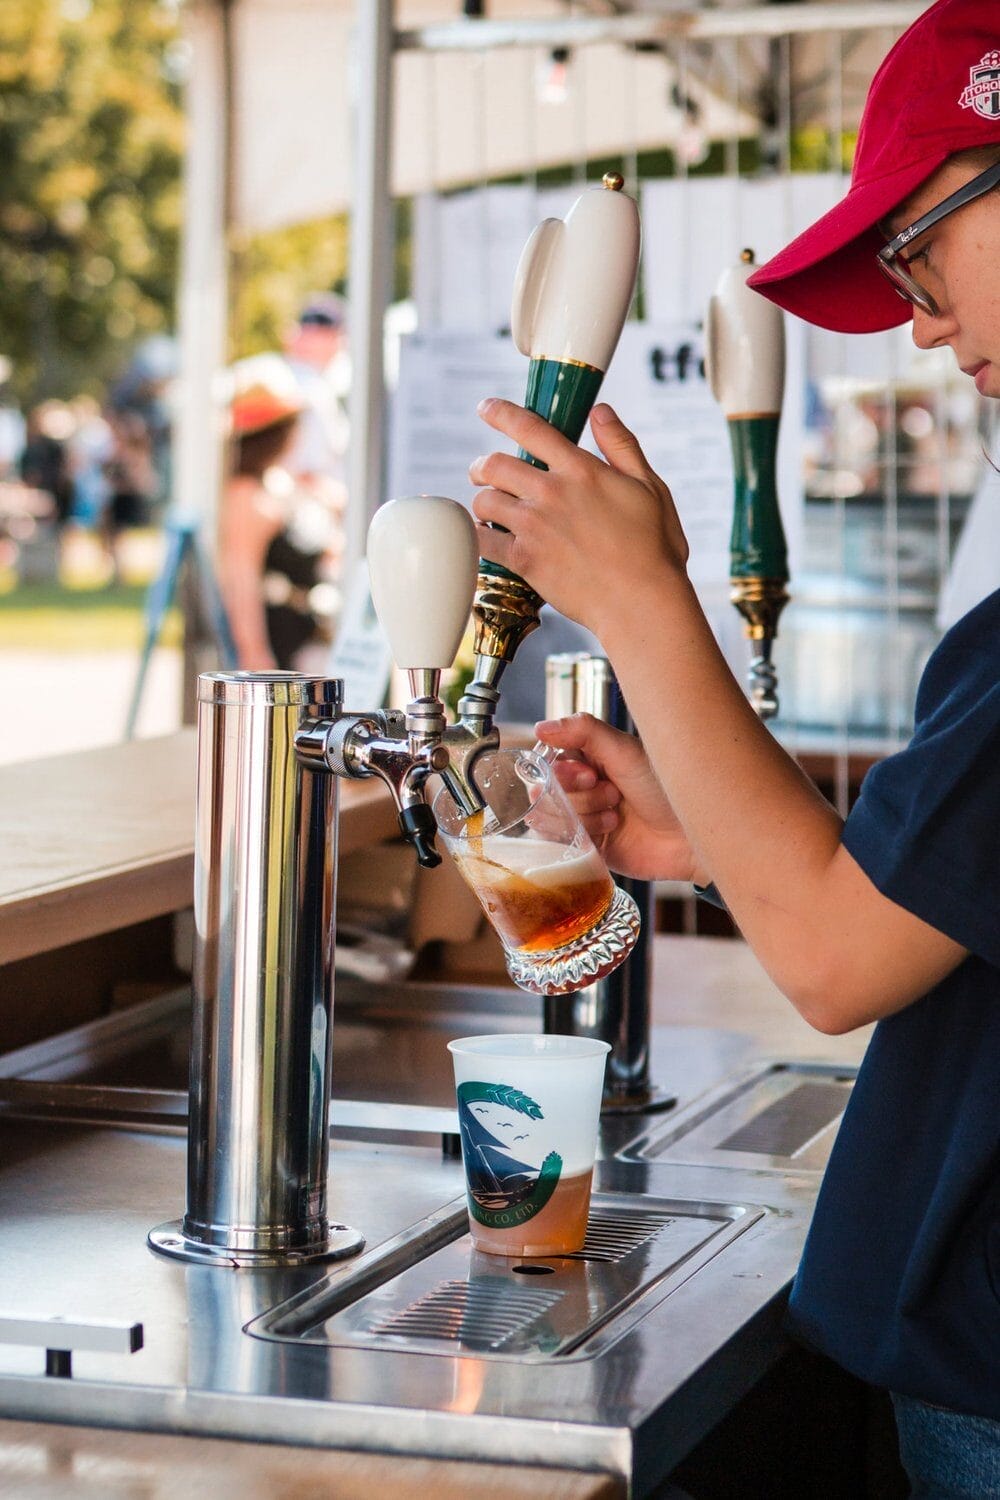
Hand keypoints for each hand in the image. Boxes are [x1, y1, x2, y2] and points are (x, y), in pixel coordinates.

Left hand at [469, 400, 688, 635]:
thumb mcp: (649, 486)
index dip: (501, 413)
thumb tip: (600, 410)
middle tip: (481, 472)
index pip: (529, 428)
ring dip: (482, 501)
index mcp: (581, 469)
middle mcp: (552, 492)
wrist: (642, 602)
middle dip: (482, 465)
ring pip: (485, 501)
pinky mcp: (524, 560)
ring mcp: (534, 527)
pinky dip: (479, 536)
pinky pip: (483, 540)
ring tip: (488, 510)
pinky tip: (487, 537)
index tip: (486, 408)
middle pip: (494, 464)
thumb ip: (621, 445)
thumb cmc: (654, 548)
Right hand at [536, 713, 702, 883]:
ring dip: (585, 815)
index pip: (550, 761)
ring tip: (617, 814)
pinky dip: (586, 834)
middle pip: (548, 791)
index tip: (591, 773)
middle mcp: (583, 787)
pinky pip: (561, 841)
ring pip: (552, 817)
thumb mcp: (624, 750)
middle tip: (613, 794)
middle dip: (580, 795)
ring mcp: (584, 818)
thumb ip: (582, 730)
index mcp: (590, 759)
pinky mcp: (587, 846)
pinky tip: (611, 830)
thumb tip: (540, 728)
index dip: (564, 771)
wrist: (688, 834)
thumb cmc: (665, 787)